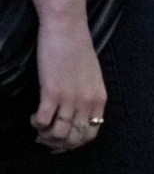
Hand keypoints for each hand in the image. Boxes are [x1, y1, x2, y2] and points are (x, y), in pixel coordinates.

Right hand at [30, 16, 106, 152]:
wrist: (67, 29)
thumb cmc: (78, 50)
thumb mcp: (92, 77)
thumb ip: (88, 96)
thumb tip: (76, 113)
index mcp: (99, 100)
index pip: (91, 134)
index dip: (74, 143)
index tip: (61, 141)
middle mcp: (87, 103)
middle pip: (74, 138)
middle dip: (57, 144)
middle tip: (45, 136)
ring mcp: (70, 99)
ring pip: (58, 134)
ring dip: (45, 135)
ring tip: (39, 125)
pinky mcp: (52, 92)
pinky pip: (43, 121)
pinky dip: (36, 123)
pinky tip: (34, 115)